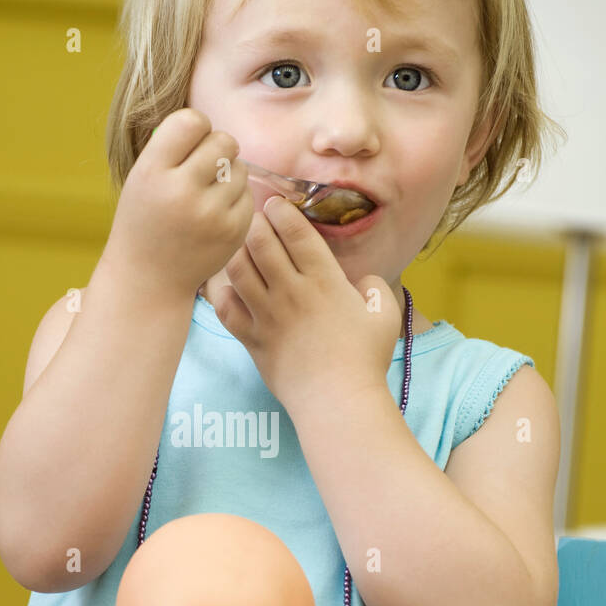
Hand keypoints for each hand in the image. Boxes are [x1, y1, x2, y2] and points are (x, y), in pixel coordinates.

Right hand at [103, 108, 254, 299]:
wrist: (149, 278)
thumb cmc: (146, 219)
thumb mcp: (141, 178)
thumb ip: (171, 147)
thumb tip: (209, 123)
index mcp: (153, 172)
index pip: (192, 121)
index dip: (195, 127)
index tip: (188, 143)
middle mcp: (182, 191)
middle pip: (223, 141)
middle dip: (217, 148)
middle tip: (203, 167)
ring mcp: (211, 214)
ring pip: (240, 168)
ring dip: (227, 175)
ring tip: (206, 194)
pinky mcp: (233, 232)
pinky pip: (248, 195)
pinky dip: (235, 199)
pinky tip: (215, 213)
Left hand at [205, 195, 402, 410]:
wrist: (336, 401)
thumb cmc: (365, 360)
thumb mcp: (385, 316)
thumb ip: (375, 289)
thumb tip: (362, 283)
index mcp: (324, 281)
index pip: (295, 233)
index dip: (281, 212)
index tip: (275, 204)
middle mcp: (291, 292)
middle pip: (260, 243)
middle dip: (254, 222)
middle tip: (251, 216)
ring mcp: (267, 315)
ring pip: (238, 269)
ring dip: (236, 250)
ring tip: (237, 243)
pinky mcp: (251, 339)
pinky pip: (225, 308)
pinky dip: (221, 291)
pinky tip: (225, 284)